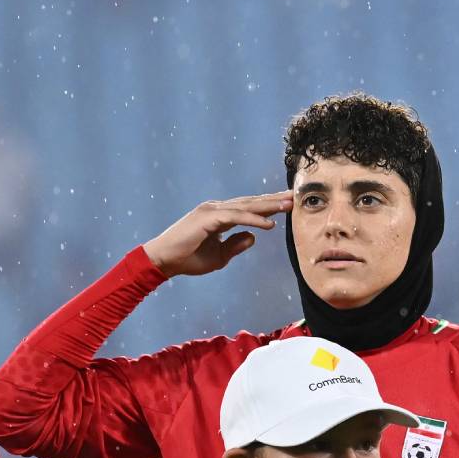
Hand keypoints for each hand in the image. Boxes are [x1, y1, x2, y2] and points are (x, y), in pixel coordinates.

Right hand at [141, 192, 292, 277]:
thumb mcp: (220, 256)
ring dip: (268, 205)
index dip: (269, 206)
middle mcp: (216, 209)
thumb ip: (236, 245)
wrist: (163, 260)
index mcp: (220, 215)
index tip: (288, 204)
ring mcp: (211, 211)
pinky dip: (253, 220)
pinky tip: (269, 224)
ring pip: (246, 206)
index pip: (249, 208)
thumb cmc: (188, 258)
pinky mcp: (207, 218)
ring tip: (288, 205)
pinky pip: (236, 217)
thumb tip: (253, 237)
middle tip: (295, 196)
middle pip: (251, 203)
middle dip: (273, 200)